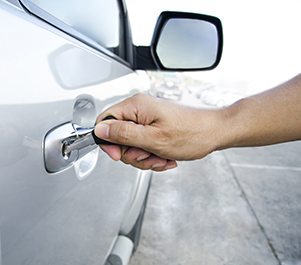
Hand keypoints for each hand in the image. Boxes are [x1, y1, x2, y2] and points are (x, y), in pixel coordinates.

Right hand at [94, 93, 220, 170]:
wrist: (214, 133)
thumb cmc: (191, 133)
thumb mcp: (153, 139)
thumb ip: (123, 134)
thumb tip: (101, 131)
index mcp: (136, 106)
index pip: (105, 121)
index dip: (108, 142)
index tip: (119, 155)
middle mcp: (139, 110)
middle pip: (118, 137)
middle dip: (132, 153)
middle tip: (148, 155)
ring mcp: (147, 119)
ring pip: (131, 145)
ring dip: (144, 157)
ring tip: (160, 156)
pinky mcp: (154, 127)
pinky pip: (143, 145)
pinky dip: (152, 155)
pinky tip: (164, 156)